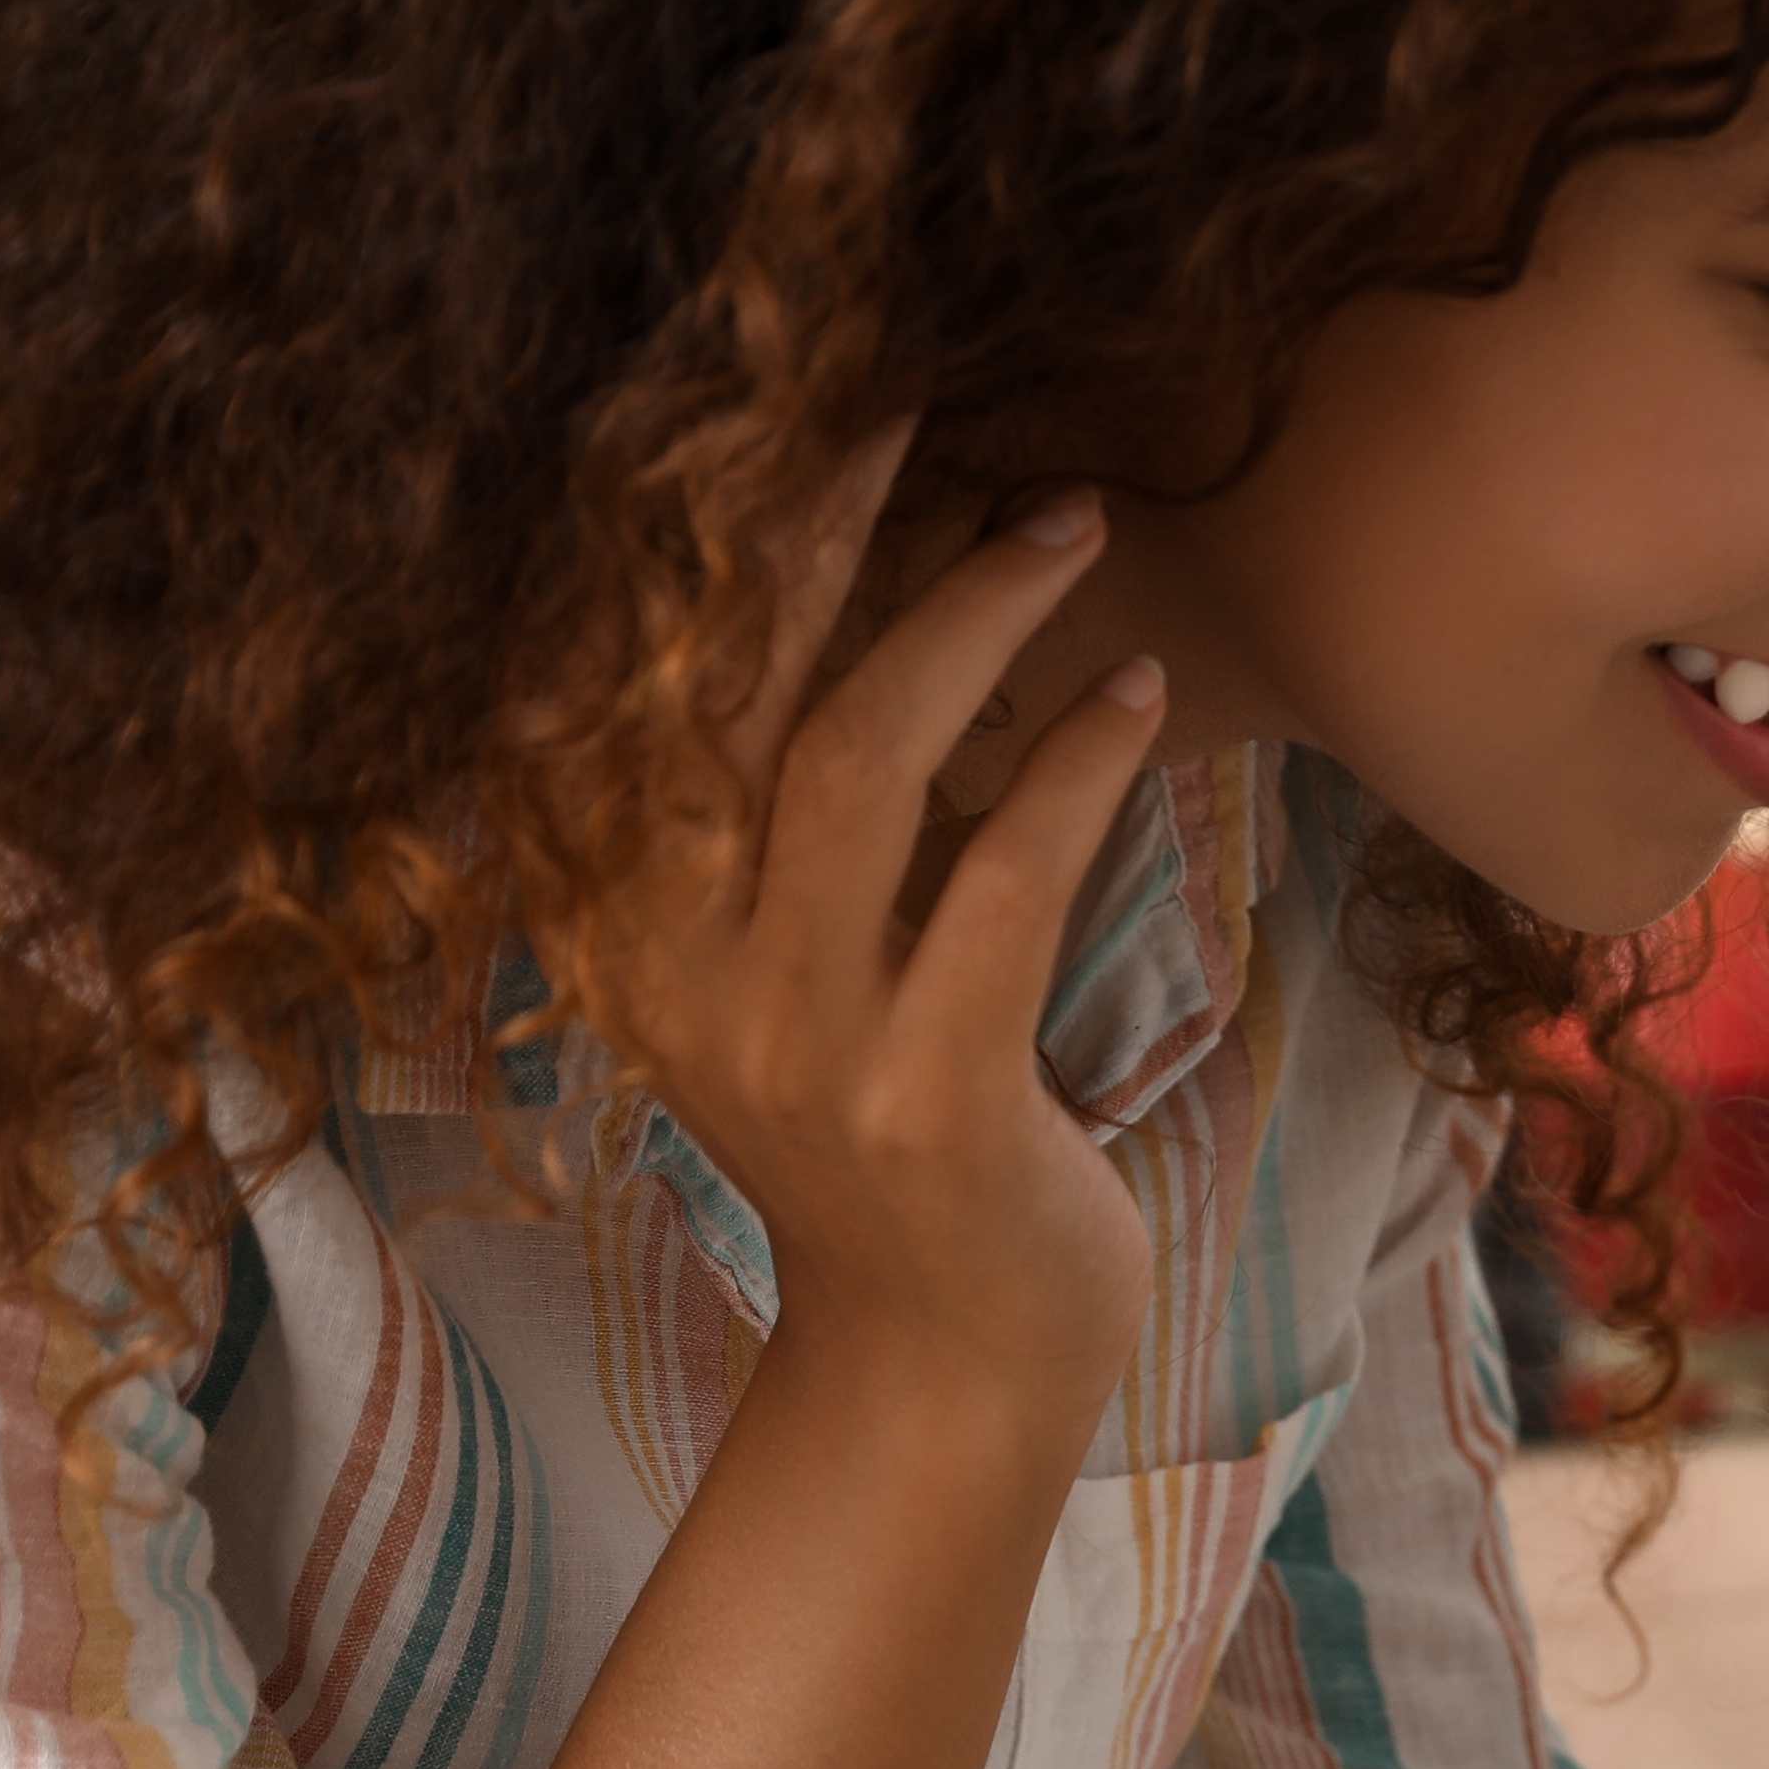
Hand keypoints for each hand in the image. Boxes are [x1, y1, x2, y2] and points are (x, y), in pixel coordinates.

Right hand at [561, 426, 1165, 1439]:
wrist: (945, 1363)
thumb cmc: (899, 1131)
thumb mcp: (805, 962)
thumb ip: (799, 815)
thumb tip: (862, 593)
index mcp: (630, 921)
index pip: (650, 681)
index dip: (724, 535)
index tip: (812, 405)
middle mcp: (676, 966)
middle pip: (733, 685)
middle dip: (826, 522)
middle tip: (932, 405)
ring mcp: (791, 1037)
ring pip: (857, 755)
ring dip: (974, 614)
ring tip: (1075, 523)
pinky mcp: (922, 1096)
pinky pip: (995, 880)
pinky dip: (1074, 766)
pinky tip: (1138, 694)